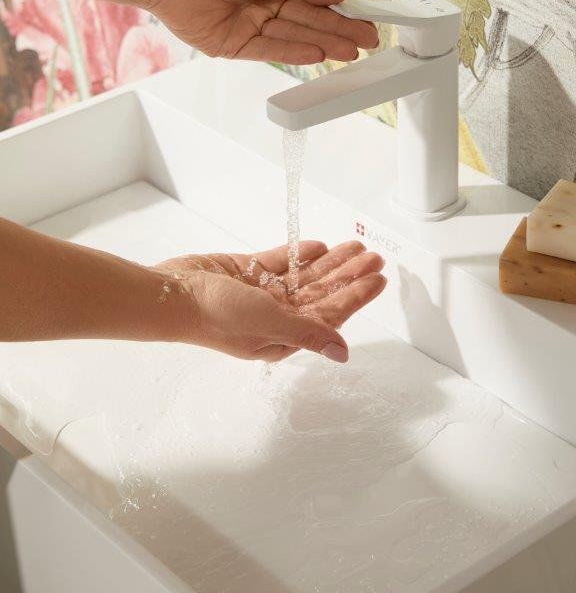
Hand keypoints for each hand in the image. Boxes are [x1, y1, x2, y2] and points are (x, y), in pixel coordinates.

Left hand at [148, 0, 377, 64]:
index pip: (315, 1)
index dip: (341, 12)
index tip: (366, 20)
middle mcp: (264, 6)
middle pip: (308, 22)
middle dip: (338, 32)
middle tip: (367, 41)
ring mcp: (250, 27)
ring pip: (292, 38)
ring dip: (322, 44)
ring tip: (349, 51)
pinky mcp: (234, 46)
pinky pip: (269, 51)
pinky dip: (293, 52)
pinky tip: (317, 54)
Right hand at [156, 240, 385, 362]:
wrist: (173, 293)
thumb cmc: (217, 316)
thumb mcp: (269, 325)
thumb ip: (308, 333)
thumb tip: (342, 354)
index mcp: (283, 336)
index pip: (328, 315)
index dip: (355, 296)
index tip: (377, 279)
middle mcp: (275, 316)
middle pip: (321, 293)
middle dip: (348, 275)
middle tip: (374, 256)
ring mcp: (260, 293)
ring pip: (304, 277)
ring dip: (330, 263)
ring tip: (354, 246)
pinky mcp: (246, 272)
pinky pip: (279, 262)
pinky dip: (298, 254)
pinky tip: (318, 246)